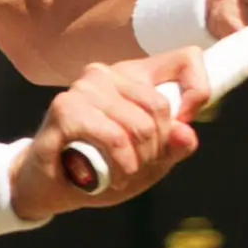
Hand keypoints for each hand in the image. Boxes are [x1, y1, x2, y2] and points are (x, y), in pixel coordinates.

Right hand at [11, 50, 205, 218]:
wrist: (48, 188)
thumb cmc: (98, 168)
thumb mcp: (147, 163)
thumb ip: (172, 147)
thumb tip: (187, 134)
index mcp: (133, 76)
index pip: (187, 59)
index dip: (198, 90)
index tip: (183, 126)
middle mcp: (107, 74)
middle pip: (160, 106)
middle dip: (156, 149)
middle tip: (139, 167)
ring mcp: (84, 88)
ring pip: (138, 125)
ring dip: (136, 162)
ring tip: (122, 174)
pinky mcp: (65, 108)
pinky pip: (113, 137)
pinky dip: (119, 164)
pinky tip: (109, 176)